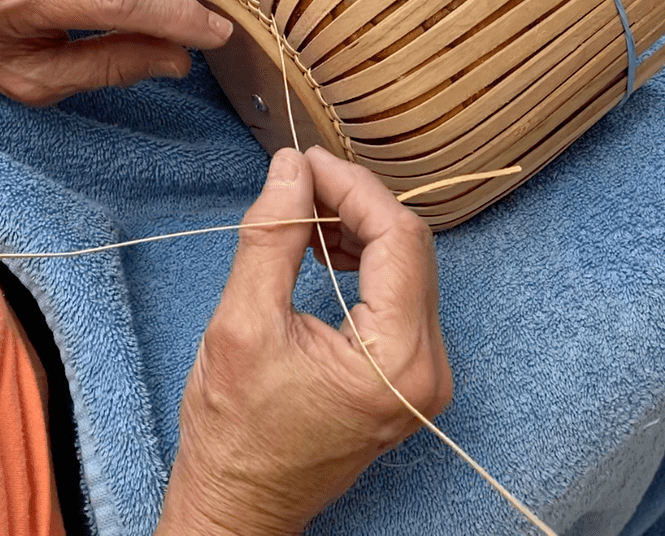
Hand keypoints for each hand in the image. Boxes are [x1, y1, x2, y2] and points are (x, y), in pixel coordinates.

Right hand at [156, 146, 452, 535]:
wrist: (241, 504)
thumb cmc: (235, 434)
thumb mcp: (242, 325)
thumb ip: (273, 237)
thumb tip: (291, 168)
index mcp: (398, 358)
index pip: (399, 238)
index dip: (354, 188)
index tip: (307, 162)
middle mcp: (429, 365)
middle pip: (409, 247)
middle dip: (355, 203)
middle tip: (301, 181)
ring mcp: (424, 370)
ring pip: (406, 264)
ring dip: (358, 228)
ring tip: (304, 216)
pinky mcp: (408, 370)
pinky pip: (398, 291)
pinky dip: (362, 259)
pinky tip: (322, 247)